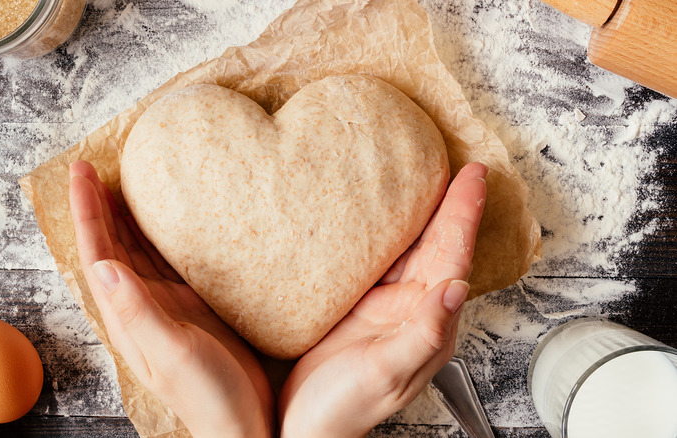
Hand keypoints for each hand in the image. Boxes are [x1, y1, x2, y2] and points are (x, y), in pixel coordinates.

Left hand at [69, 160, 273, 437]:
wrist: (243, 422)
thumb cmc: (208, 396)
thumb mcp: (172, 354)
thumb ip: (138, 313)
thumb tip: (103, 266)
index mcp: (128, 317)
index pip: (98, 255)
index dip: (87, 213)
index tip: (80, 174)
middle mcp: (140, 306)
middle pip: (111, 246)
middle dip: (98, 206)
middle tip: (92, 166)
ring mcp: (166, 305)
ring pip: (136, 250)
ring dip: (124, 216)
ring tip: (120, 180)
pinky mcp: (192, 305)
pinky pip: (166, 260)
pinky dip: (157, 235)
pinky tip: (163, 219)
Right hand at [278, 162, 487, 437]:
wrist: (305, 425)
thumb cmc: (344, 408)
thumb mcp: (386, 374)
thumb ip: (424, 335)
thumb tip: (455, 291)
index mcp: (429, 325)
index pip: (454, 260)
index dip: (464, 217)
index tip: (475, 180)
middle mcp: (414, 310)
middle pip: (439, 247)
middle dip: (454, 207)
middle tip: (465, 168)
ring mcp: (386, 306)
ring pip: (413, 249)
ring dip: (426, 214)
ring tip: (432, 177)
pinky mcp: (358, 303)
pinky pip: (380, 259)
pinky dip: (389, 233)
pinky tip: (384, 215)